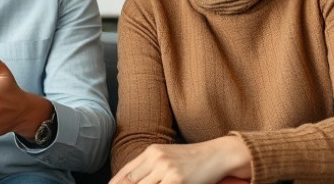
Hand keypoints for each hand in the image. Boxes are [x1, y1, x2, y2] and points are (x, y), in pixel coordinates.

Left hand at [108, 137, 250, 183]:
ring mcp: (166, 170)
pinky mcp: (177, 181)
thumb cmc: (193, 159)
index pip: (126, 172)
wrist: (218, 154)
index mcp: (151, 152)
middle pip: (131, 182)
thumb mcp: (167, 157)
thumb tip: (133, 180)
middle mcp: (156, 158)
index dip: (115, 183)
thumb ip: (150, 167)